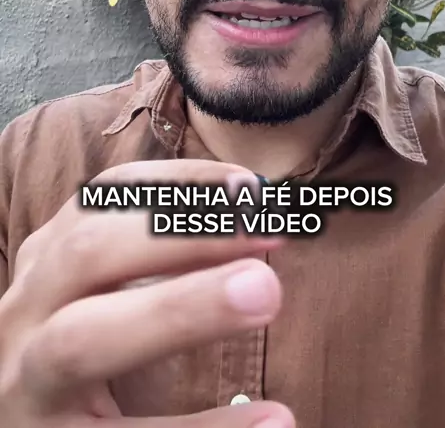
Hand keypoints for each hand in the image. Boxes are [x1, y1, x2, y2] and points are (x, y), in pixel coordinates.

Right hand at [0, 160, 294, 427]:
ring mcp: (25, 387)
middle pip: (88, 254)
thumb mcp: (98, 297)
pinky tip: (276, 417)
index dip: (181, 183)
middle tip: (268, 234)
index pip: (106, 198)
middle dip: (184, 234)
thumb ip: (157, 260)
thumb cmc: (77, 362)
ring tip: (266, 293)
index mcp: (47, 265)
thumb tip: (255, 216)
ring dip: (180, 309)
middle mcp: (24, 314)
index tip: (252, 187)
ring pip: (81, 341)